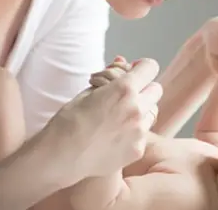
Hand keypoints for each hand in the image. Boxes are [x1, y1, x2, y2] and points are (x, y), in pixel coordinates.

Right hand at [43, 58, 161, 186]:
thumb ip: (111, 77)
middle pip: (156, 89)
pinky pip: (144, 133)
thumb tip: (122, 61)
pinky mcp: (138, 149)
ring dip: (142, 110)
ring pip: (153, 112)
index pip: (150, 67)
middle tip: (126, 95)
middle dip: (143, 89)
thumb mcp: (88, 91)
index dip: (142, 67)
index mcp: (124, 90)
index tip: (135, 71)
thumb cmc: (69, 121)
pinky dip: (134, 132)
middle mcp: (137, 109)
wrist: (61, 156)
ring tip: (119, 117)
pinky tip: (115, 136)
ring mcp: (140, 131)